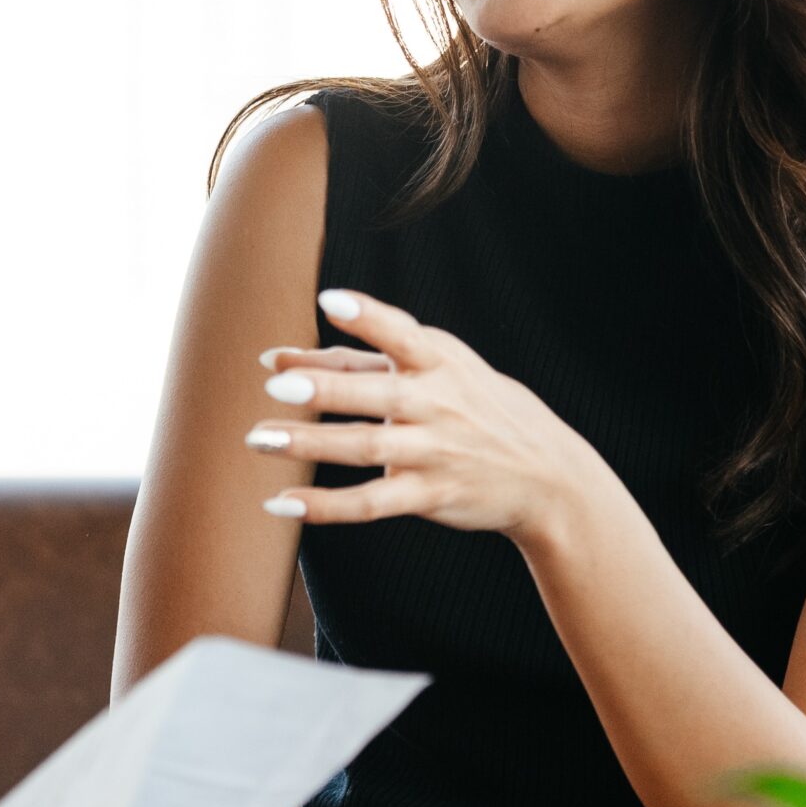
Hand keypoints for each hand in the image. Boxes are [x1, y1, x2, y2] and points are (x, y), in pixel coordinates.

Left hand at [249, 288, 602, 546]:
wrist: (546, 474)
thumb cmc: (473, 406)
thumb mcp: (435, 369)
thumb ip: (356, 361)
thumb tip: (276, 359)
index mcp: (440, 361)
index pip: (402, 334)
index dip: (368, 316)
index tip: (328, 300)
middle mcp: (436, 404)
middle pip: (375, 394)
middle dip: (325, 389)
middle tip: (276, 385)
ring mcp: (433, 452)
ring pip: (363, 448)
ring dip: (308, 444)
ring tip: (259, 439)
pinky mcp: (428, 495)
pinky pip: (370, 503)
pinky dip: (325, 506)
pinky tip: (280, 504)